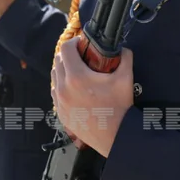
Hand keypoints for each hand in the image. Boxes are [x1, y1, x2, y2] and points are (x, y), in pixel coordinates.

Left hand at [51, 37, 133, 157]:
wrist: (115, 137)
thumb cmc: (119, 107)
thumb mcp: (125, 78)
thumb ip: (125, 58)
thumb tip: (123, 49)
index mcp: (76, 76)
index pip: (66, 49)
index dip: (74, 42)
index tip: (82, 44)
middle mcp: (63, 88)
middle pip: (58, 61)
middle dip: (69, 55)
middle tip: (82, 56)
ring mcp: (60, 102)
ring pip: (54, 77)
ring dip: (63, 70)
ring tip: (77, 72)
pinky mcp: (61, 113)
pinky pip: (55, 93)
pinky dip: (61, 86)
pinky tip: (74, 89)